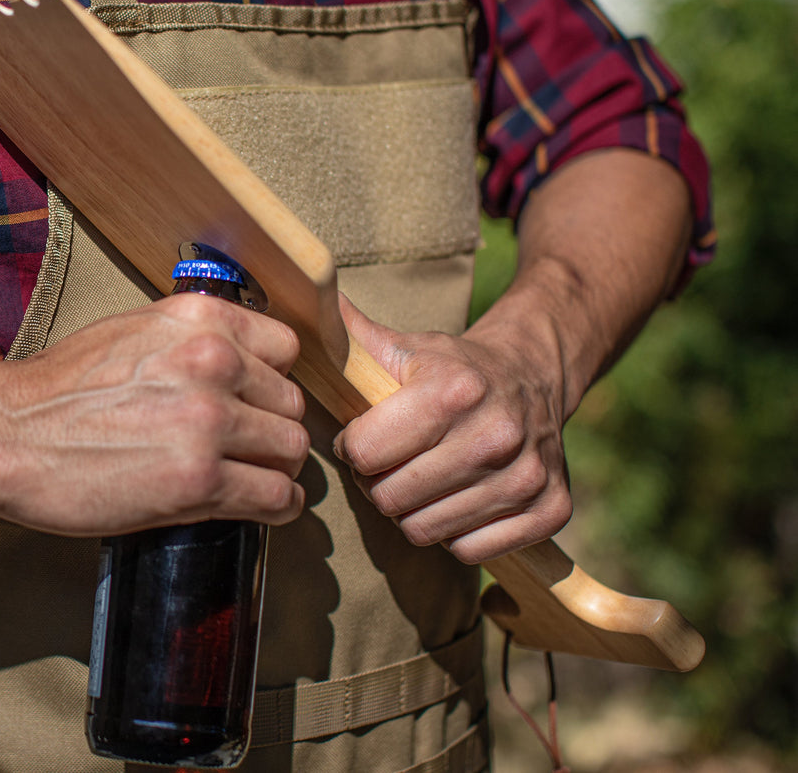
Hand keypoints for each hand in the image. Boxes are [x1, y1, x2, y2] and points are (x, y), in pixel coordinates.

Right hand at [0, 293, 309, 536]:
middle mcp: (213, 362)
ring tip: (249, 478)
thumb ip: (190, 338)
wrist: (7, 437)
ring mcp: (209, 422)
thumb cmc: (56, 390)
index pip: (285, 348)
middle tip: (245, 448)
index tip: (256, 401)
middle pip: (291, 403)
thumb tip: (237, 360)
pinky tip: (259, 506)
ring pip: (291, 449)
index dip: (271, 380)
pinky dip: (276, 505)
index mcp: (198, 320)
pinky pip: (277, 496)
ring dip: (273, 467)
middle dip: (271, 428)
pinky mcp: (200, 482)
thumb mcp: (132, 331)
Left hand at [332, 294, 573, 564]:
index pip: (364, 453)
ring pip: (426, 531)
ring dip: (415, 510)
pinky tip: (461, 496)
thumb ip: (346, 337)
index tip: (365, 437)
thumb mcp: (402, 346)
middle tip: (394, 461)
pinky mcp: (550, 510)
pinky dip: (457, 532)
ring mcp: (527, 476)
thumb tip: (297, 297)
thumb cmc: (452, 367)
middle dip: (380, 483)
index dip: (354, 447)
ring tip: (425, 476)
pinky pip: (470, 551)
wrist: (535, 373)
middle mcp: (496, 434)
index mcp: (452, 390)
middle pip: (390, 499)